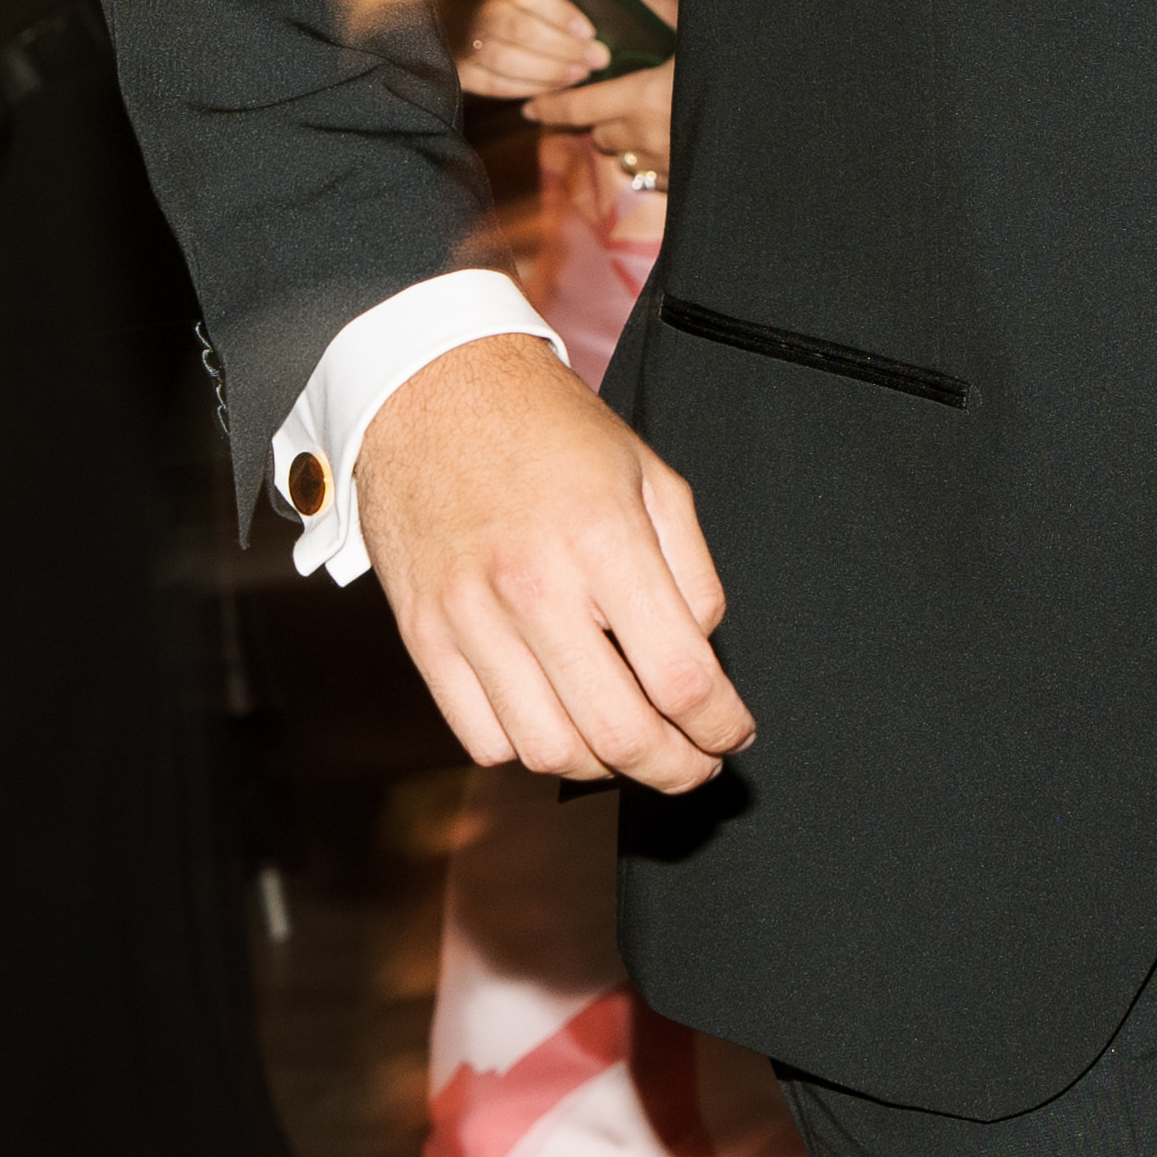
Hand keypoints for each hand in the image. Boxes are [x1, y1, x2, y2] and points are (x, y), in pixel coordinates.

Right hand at [353, 333, 756, 789]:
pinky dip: (529, 751)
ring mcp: (471, 618)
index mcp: (606, 542)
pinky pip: (481, 737)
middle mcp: (536, 589)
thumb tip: (700, 654)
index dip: (722, 728)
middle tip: (695, 763)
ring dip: (604, 769)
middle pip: (621, 735)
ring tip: (627, 745)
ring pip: (549, 752)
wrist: (429, 387)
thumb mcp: (650, 476)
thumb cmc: (545, 428)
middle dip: (676, 769)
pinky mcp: (423, 634)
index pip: (682, 679)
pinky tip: (558, 720)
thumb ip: (692, 572)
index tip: (733, 735)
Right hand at [451, 0, 599, 105]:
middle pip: (518, 29)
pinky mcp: (461, 67)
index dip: (558, 13)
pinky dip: (526, 89)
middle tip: (597, 59)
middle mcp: (475, 2)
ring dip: (548, 72)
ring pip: (504, 60)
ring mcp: (463, 37)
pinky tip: (554, 88)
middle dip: (563, 48)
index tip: (588, 31)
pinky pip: (493, 84)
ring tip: (580, 74)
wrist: (472, 4)